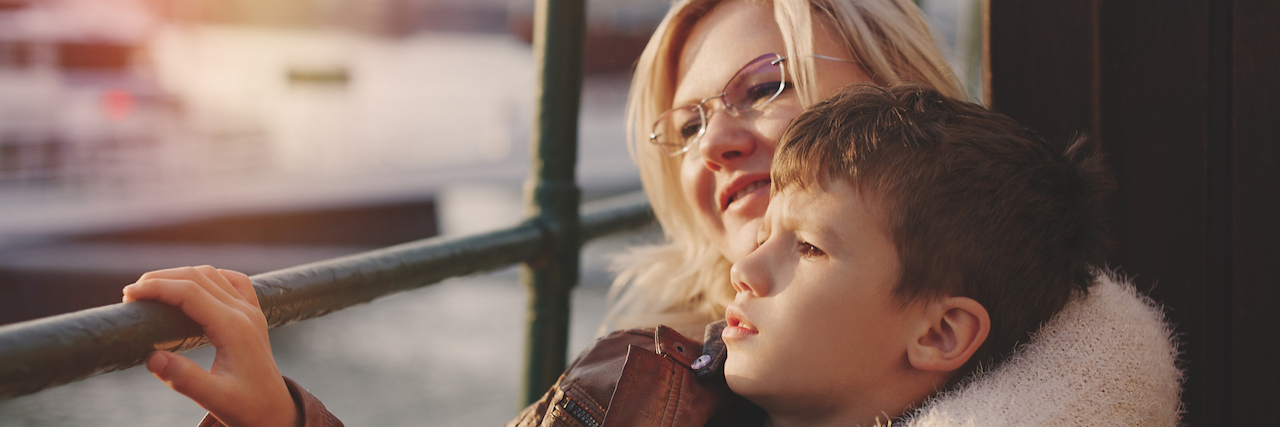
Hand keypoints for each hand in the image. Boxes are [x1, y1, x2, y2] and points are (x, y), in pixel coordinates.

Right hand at [123, 266, 298, 426]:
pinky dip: (207, 277)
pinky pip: (232, 281)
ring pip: (213, 275)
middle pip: (199, 276)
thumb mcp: (215, 398)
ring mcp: (251, 310)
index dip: (157, 288)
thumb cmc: (246, 407)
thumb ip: (184, 379)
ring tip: (151, 290)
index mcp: (234, 328)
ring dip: (181, 276)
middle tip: (131, 294)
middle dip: (161, 279)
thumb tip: (151, 358)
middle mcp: (245, 312)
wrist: (275, 410)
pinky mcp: (253, 314)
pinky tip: (191, 286)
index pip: (191, 292)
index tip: (129, 295)